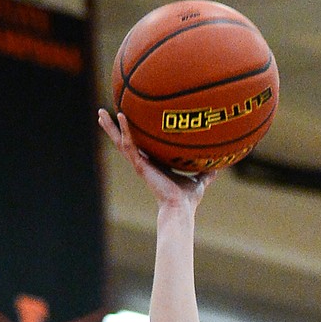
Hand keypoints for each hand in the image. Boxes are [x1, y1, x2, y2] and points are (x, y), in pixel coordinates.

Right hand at [98, 109, 215, 211]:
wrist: (181, 209)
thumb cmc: (188, 199)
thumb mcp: (200, 180)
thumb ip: (207, 173)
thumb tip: (221, 167)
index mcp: (154, 165)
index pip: (140, 147)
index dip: (133, 135)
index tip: (128, 123)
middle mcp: (144, 163)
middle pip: (125, 142)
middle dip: (114, 129)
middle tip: (104, 114)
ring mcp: (140, 164)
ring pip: (121, 142)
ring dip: (111, 127)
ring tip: (100, 112)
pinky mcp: (140, 166)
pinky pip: (130, 144)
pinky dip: (124, 130)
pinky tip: (120, 116)